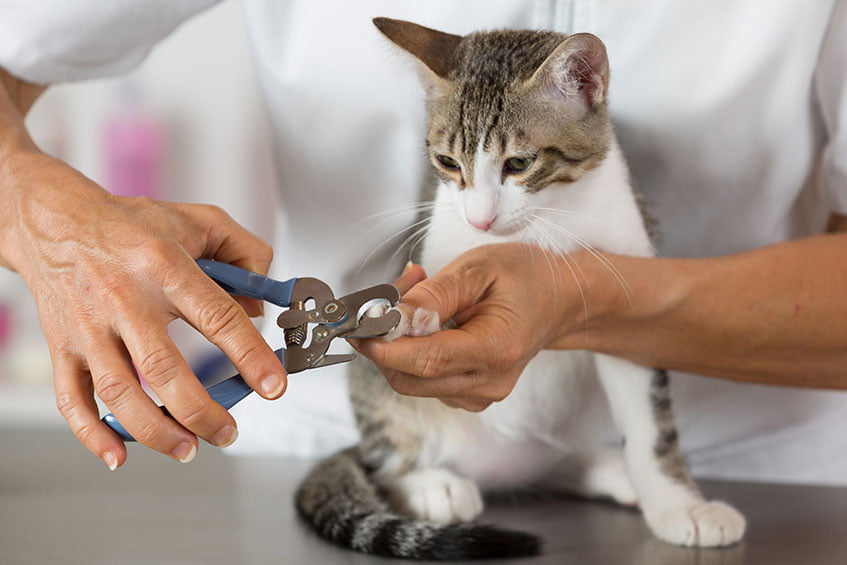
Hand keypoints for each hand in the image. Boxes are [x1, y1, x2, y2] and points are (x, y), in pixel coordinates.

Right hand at [0, 149, 286, 468]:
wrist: (56, 220)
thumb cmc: (132, 224)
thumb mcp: (201, 221)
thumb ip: (245, 255)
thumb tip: (261, 307)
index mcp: (164, 266)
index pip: (217, 317)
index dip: (250, 356)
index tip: (273, 386)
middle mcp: (124, 298)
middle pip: (164, 368)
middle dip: (201, 411)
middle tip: (227, 432)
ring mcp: (89, 326)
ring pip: (120, 391)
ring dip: (156, 430)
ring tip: (188, 449)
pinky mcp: (62, 344)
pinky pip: (71, 398)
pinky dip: (93, 432)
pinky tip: (119, 454)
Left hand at [352, 243, 588, 410]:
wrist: (559, 299)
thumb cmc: (524, 277)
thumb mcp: (479, 267)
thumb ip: (435, 294)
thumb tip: (392, 317)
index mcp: (496, 349)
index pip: (426, 360)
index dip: (383, 346)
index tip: (357, 324)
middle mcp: (489, 382)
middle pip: (410, 379)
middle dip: (383, 343)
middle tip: (382, 300)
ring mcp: (480, 395)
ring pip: (413, 382)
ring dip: (398, 344)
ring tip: (415, 298)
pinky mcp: (470, 395)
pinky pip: (425, 381)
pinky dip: (413, 353)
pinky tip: (428, 321)